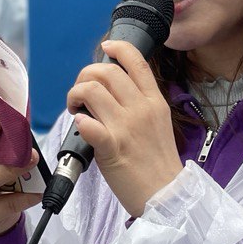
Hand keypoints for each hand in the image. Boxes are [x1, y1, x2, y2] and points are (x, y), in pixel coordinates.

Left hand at [66, 40, 183, 217]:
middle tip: (81, 93)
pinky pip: (87, 123)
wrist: (167, 195)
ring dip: (75, 94)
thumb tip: (114, 90)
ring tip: (76, 107)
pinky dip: (78, 120)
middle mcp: (140, 108)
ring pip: (91, 90)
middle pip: (106, 71)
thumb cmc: (159, 162)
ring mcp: (126, 126)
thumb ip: (140, 103)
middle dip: (85, 75)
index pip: (136, 61)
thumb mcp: (159, 122)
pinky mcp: (112, 147)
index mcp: (154, 101)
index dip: (118, 47)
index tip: (106, 48)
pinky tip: (80, 126)